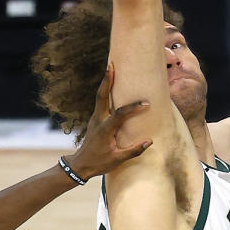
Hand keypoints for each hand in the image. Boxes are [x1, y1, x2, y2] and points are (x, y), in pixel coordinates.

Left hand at [64, 63, 151, 180]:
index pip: (120, 114)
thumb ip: (133, 150)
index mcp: (104, 129)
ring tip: (111, 68)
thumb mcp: (117, 160)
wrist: (80, 164)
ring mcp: (95, 118)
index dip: (133, 107)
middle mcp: (98, 120)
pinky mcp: (95, 118)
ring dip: (106, 82)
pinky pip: (101, 101)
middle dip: (107, 80)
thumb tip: (150, 141)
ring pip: (100, 96)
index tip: (146, 103)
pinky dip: (105, 90)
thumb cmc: (99, 163)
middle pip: (101, 96)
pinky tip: (111, 84)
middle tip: (111, 65)